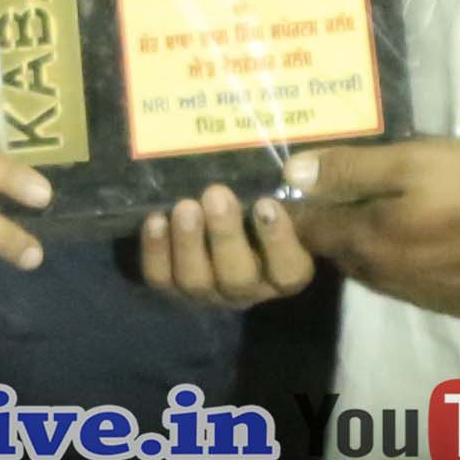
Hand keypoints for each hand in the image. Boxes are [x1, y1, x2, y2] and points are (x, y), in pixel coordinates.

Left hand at [133, 181, 315, 310]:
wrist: (226, 210)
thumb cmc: (270, 200)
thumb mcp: (293, 194)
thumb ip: (303, 188)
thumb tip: (298, 167)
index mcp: (286, 271)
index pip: (288, 271)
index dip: (277, 242)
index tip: (266, 204)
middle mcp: (250, 289)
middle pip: (238, 279)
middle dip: (225, 237)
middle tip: (217, 194)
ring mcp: (210, 292)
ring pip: (196, 282)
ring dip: (188, 244)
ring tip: (185, 206)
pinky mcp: (176, 287)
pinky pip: (162, 279)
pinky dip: (155, 252)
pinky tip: (156, 220)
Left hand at [291, 137, 459, 318]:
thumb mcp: (410, 162)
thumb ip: (350, 169)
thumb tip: (293, 176)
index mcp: (367, 242)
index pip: (310, 232)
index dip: (301, 210)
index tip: (304, 190)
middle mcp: (383, 278)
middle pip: (342, 253)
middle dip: (338, 227)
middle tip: (354, 195)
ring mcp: (418, 297)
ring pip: (377, 271)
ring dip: (375, 247)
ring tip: (396, 217)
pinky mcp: (449, 305)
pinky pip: (412, 284)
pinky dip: (410, 263)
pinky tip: (434, 242)